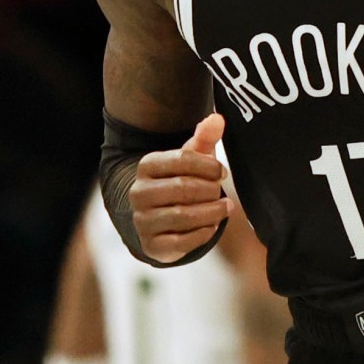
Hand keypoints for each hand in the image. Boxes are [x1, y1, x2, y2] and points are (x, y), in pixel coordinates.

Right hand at [129, 113, 232, 263]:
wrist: (160, 217)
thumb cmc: (180, 180)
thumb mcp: (191, 159)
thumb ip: (204, 137)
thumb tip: (217, 118)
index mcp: (146, 165)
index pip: (182, 159)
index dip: (209, 165)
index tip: (222, 172)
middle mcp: (138, 192)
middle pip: (183, 188)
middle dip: (210, 190)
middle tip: (221, 192)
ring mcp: (142, 220)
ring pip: (182, 216)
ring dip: (211, 213)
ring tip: (225, 209)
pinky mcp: (151, 245)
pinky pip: (181, 242)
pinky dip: (202, 234)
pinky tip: (211, 226)